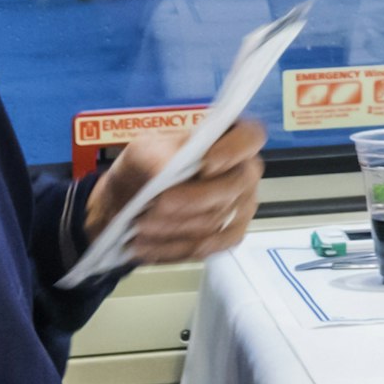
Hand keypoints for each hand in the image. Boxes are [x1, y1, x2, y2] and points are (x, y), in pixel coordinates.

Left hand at [82, 117, 264, 266]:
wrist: (133, 202)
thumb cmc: (145, 169)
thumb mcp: (141, 152)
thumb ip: (156, 155)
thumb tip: (169, 167)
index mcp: (230, 137)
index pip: (250, 137)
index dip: (233, 150)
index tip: (205, 164)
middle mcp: (244, 171)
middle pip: (233, 186)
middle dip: (192, 199)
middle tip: (158, 205)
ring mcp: (242, 206)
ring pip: (217, 220)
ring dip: (176, 226)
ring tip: (142, 227)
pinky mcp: (230, 236)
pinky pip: (208, 246)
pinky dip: (174, 247)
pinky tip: (148, 245)